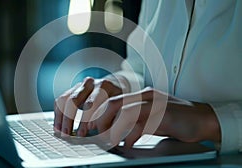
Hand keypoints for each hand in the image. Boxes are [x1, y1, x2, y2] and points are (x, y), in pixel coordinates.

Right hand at [54, 77, 123, 135]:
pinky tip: (58, 125)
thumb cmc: (119, 99)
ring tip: (60, 131)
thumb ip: (113, 117)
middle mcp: (90, 83)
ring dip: (60, 117)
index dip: (86, 119)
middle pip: (74, 100)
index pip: (91, 103)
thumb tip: (105, 135)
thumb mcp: (121, 106)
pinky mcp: (72, 89)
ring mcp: (80, 85)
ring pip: (64, 99)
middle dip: (69, 118)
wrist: (116, 85)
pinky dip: (58, 113)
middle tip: (68, 134)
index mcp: (104, 86)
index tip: (82, 133)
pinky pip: (60, 100)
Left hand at [89, 87, 220, 147]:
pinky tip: (128, 144)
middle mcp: (146, 97)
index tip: (92, 127)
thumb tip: (114, 129)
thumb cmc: (176, 119)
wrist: (203, 118)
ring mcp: (155, 104)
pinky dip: (130, 136)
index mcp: (141, 96)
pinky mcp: (164, 115)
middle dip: (101, 120)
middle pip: (113, 103)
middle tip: (97, 134)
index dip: (99, 113)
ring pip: (124, 112)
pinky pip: (140, 124)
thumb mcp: (151, 116)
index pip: (112, 100)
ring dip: (113, 129)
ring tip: (110, 141)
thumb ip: (135, 119)